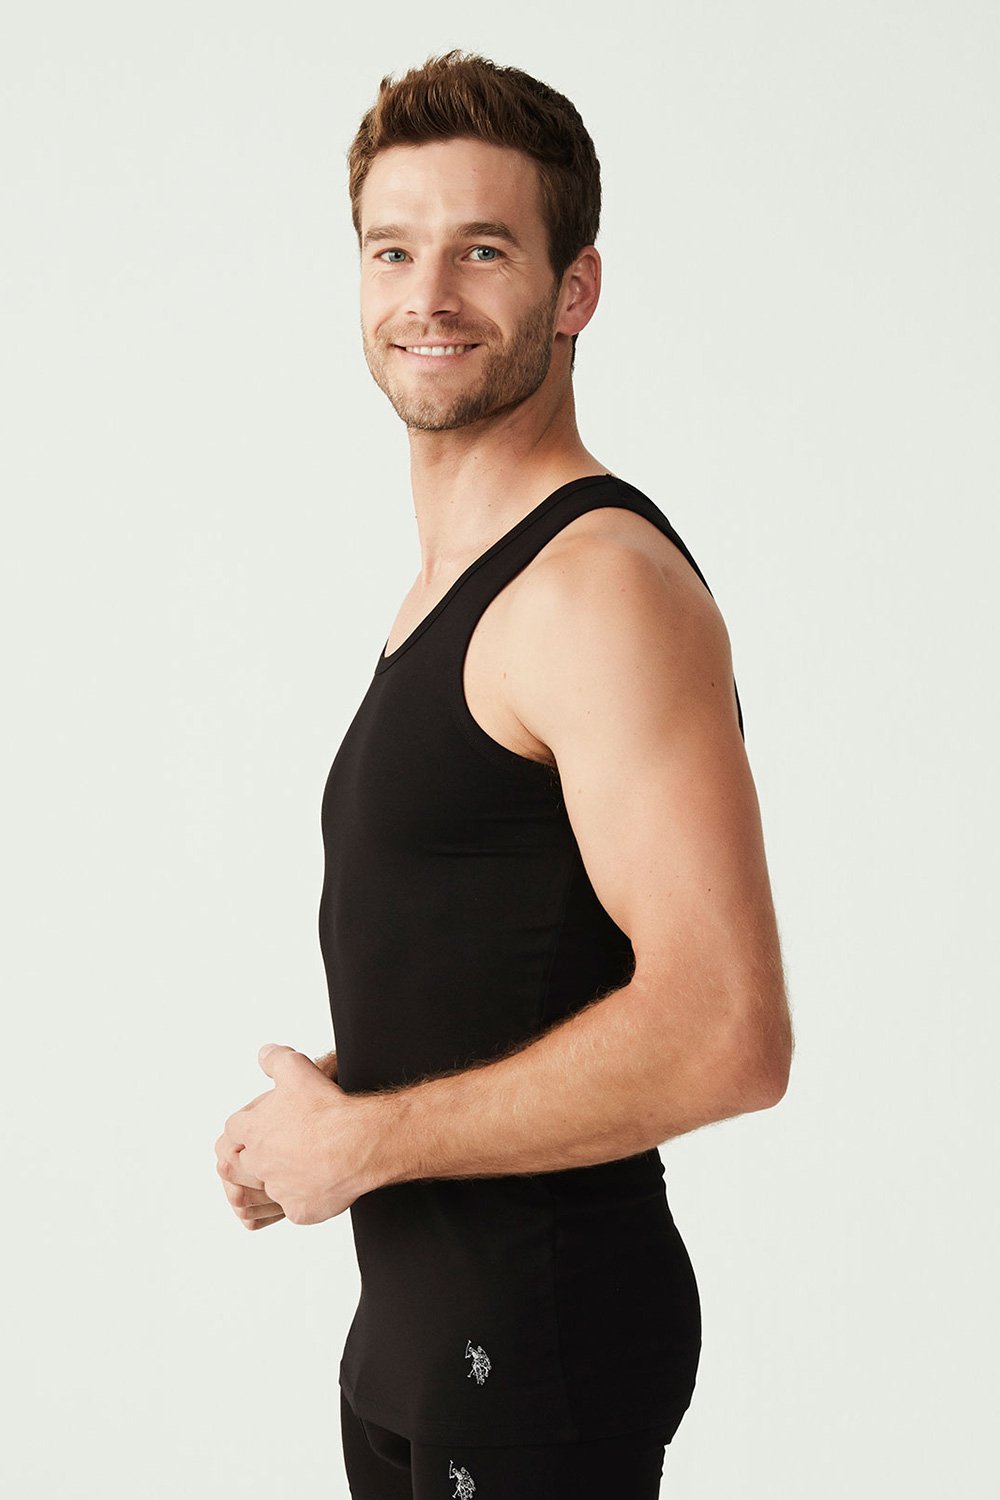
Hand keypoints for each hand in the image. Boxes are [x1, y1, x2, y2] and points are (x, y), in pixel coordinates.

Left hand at [216, 1044, 376, 1225]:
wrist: (358, 1143)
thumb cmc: (327, 1108)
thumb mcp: (297, 1068)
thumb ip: (275, 1059)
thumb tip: (264, 1054)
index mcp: (253, 1130)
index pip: (233, 1129)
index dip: (244, 1125)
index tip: (256, 1125)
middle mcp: (259, 1162)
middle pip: (237, 1165)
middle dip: (248, 1157)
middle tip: (268, 1149)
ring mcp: (278, 1189)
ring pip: (262, 1192)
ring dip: (271, 1181)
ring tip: (289, 1169)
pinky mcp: (298, 1210)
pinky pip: (290, 1210)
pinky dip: (298, 1200)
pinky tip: (311, 1187)